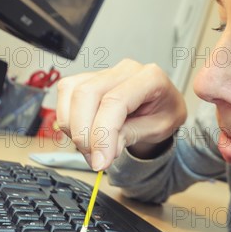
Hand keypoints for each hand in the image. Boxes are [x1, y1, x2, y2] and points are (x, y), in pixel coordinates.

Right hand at [56, 59, 186, 170]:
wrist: (163, 107)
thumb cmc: (164, 113)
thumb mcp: (159, 129)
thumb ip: (131, 135)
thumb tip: (103, 151)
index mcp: (151, 77)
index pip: (116, 101)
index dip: (103, 134)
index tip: (100, 161)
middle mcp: (126, 69)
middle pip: (87, 93)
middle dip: (84, 133)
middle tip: (96, 159)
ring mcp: (105, 72)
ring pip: (71, 93)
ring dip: (74, 128)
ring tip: (93, 149)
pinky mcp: (87, 79)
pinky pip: (66, 94)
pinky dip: (68, 119)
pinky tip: (84, 134)